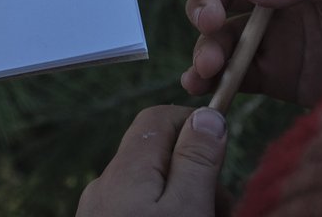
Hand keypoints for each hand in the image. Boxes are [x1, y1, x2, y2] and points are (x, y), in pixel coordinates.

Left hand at [77, 106, 228, 216]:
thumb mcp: (187, 207)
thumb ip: (196, 161)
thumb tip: (207, 115)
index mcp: (126, 167)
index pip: (158, 118)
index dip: (194, 126)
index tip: (222, 153)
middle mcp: (106, 182)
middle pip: (157, 155)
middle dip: (195, 171)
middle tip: (222, 206)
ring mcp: (99, 207)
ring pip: (151, 186)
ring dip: (183, 196)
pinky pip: (136, 207)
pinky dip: (164, 211)